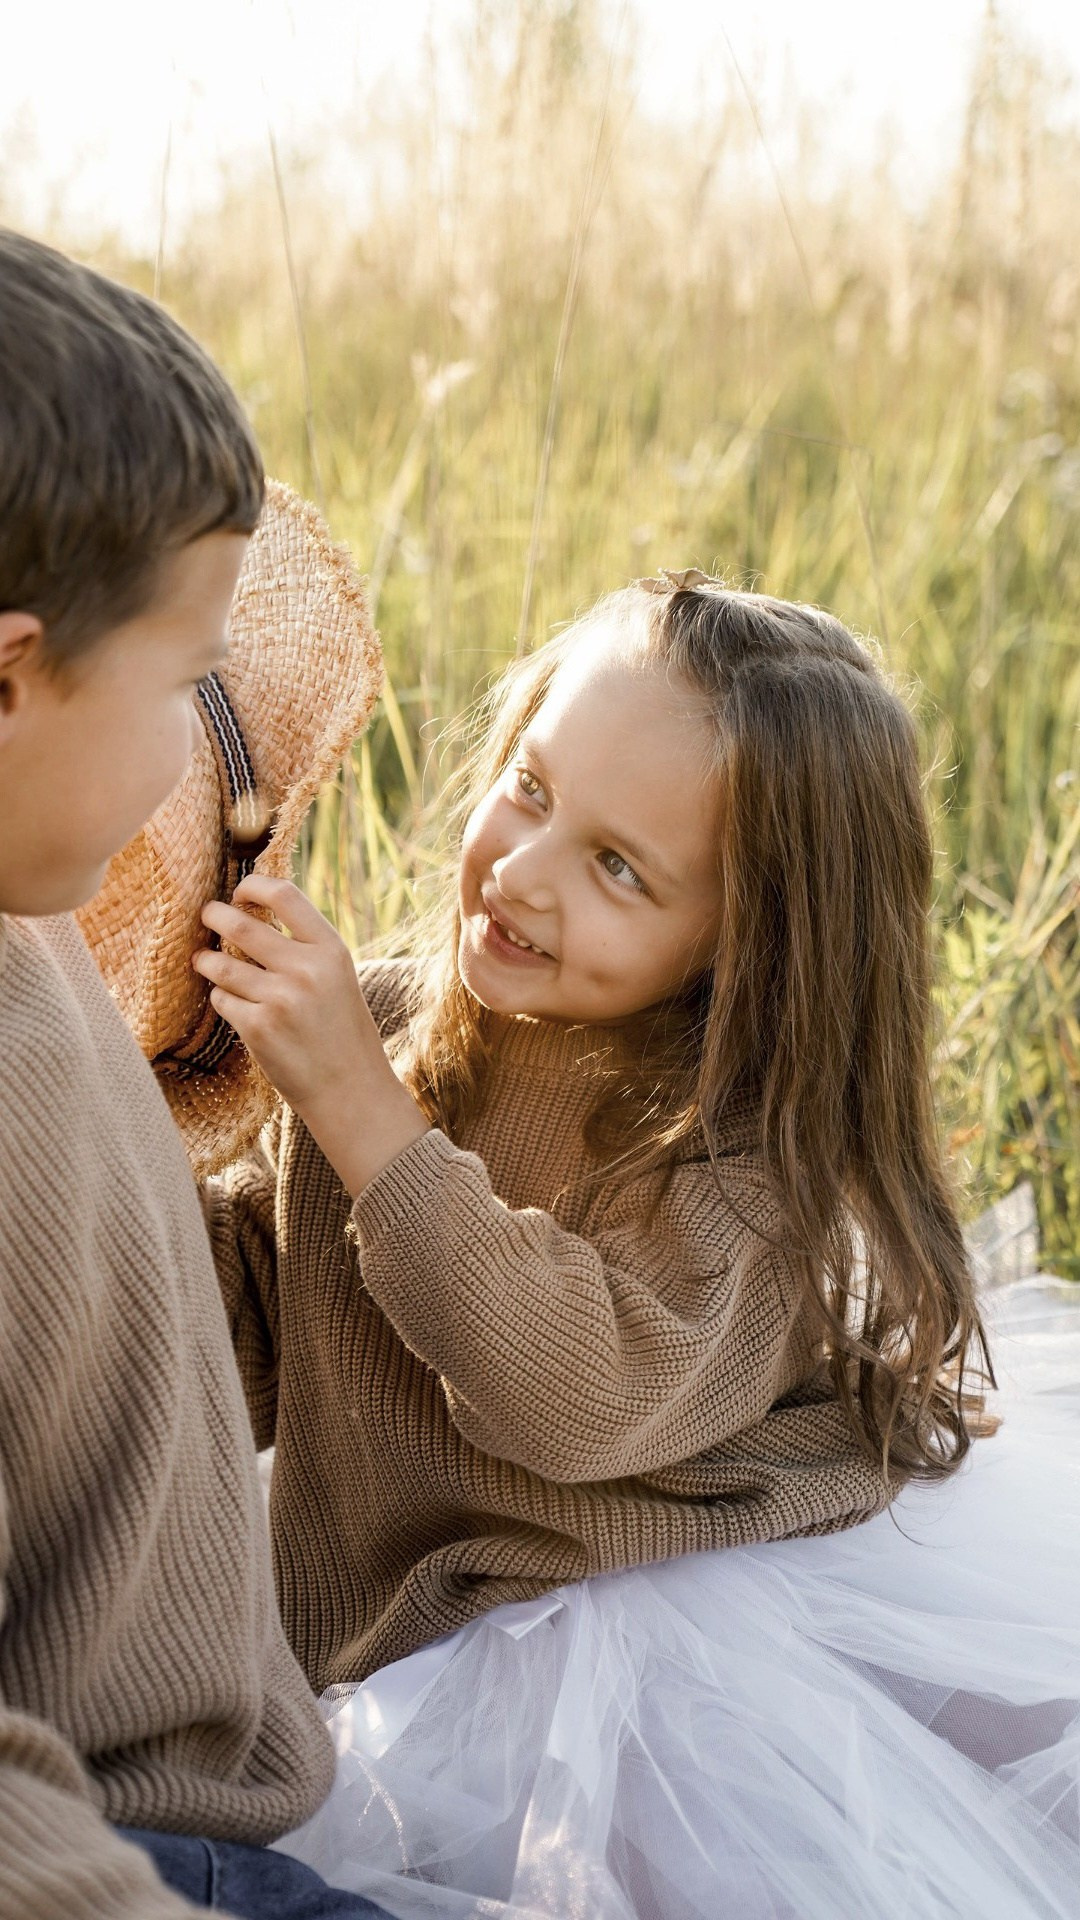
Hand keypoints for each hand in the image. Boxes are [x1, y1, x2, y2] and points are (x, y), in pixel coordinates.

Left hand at [194, 875, 428, 1196]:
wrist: (350, 1089)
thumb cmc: (341, 1030)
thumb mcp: (337, 977)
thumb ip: (303, 947)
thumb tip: (249, 912)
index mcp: (331, 949)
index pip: (284, 894)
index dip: (253, 885)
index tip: (238, 891)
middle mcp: (306, 969)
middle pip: (240, 924)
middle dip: (214, 915)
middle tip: (207, 915)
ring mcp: (280, 999)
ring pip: (221, 965)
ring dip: (208, 961)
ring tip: (206, 962)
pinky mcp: (257, 1028)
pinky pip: (221, 999)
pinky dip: (223, 1000)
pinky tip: (237, 1008)